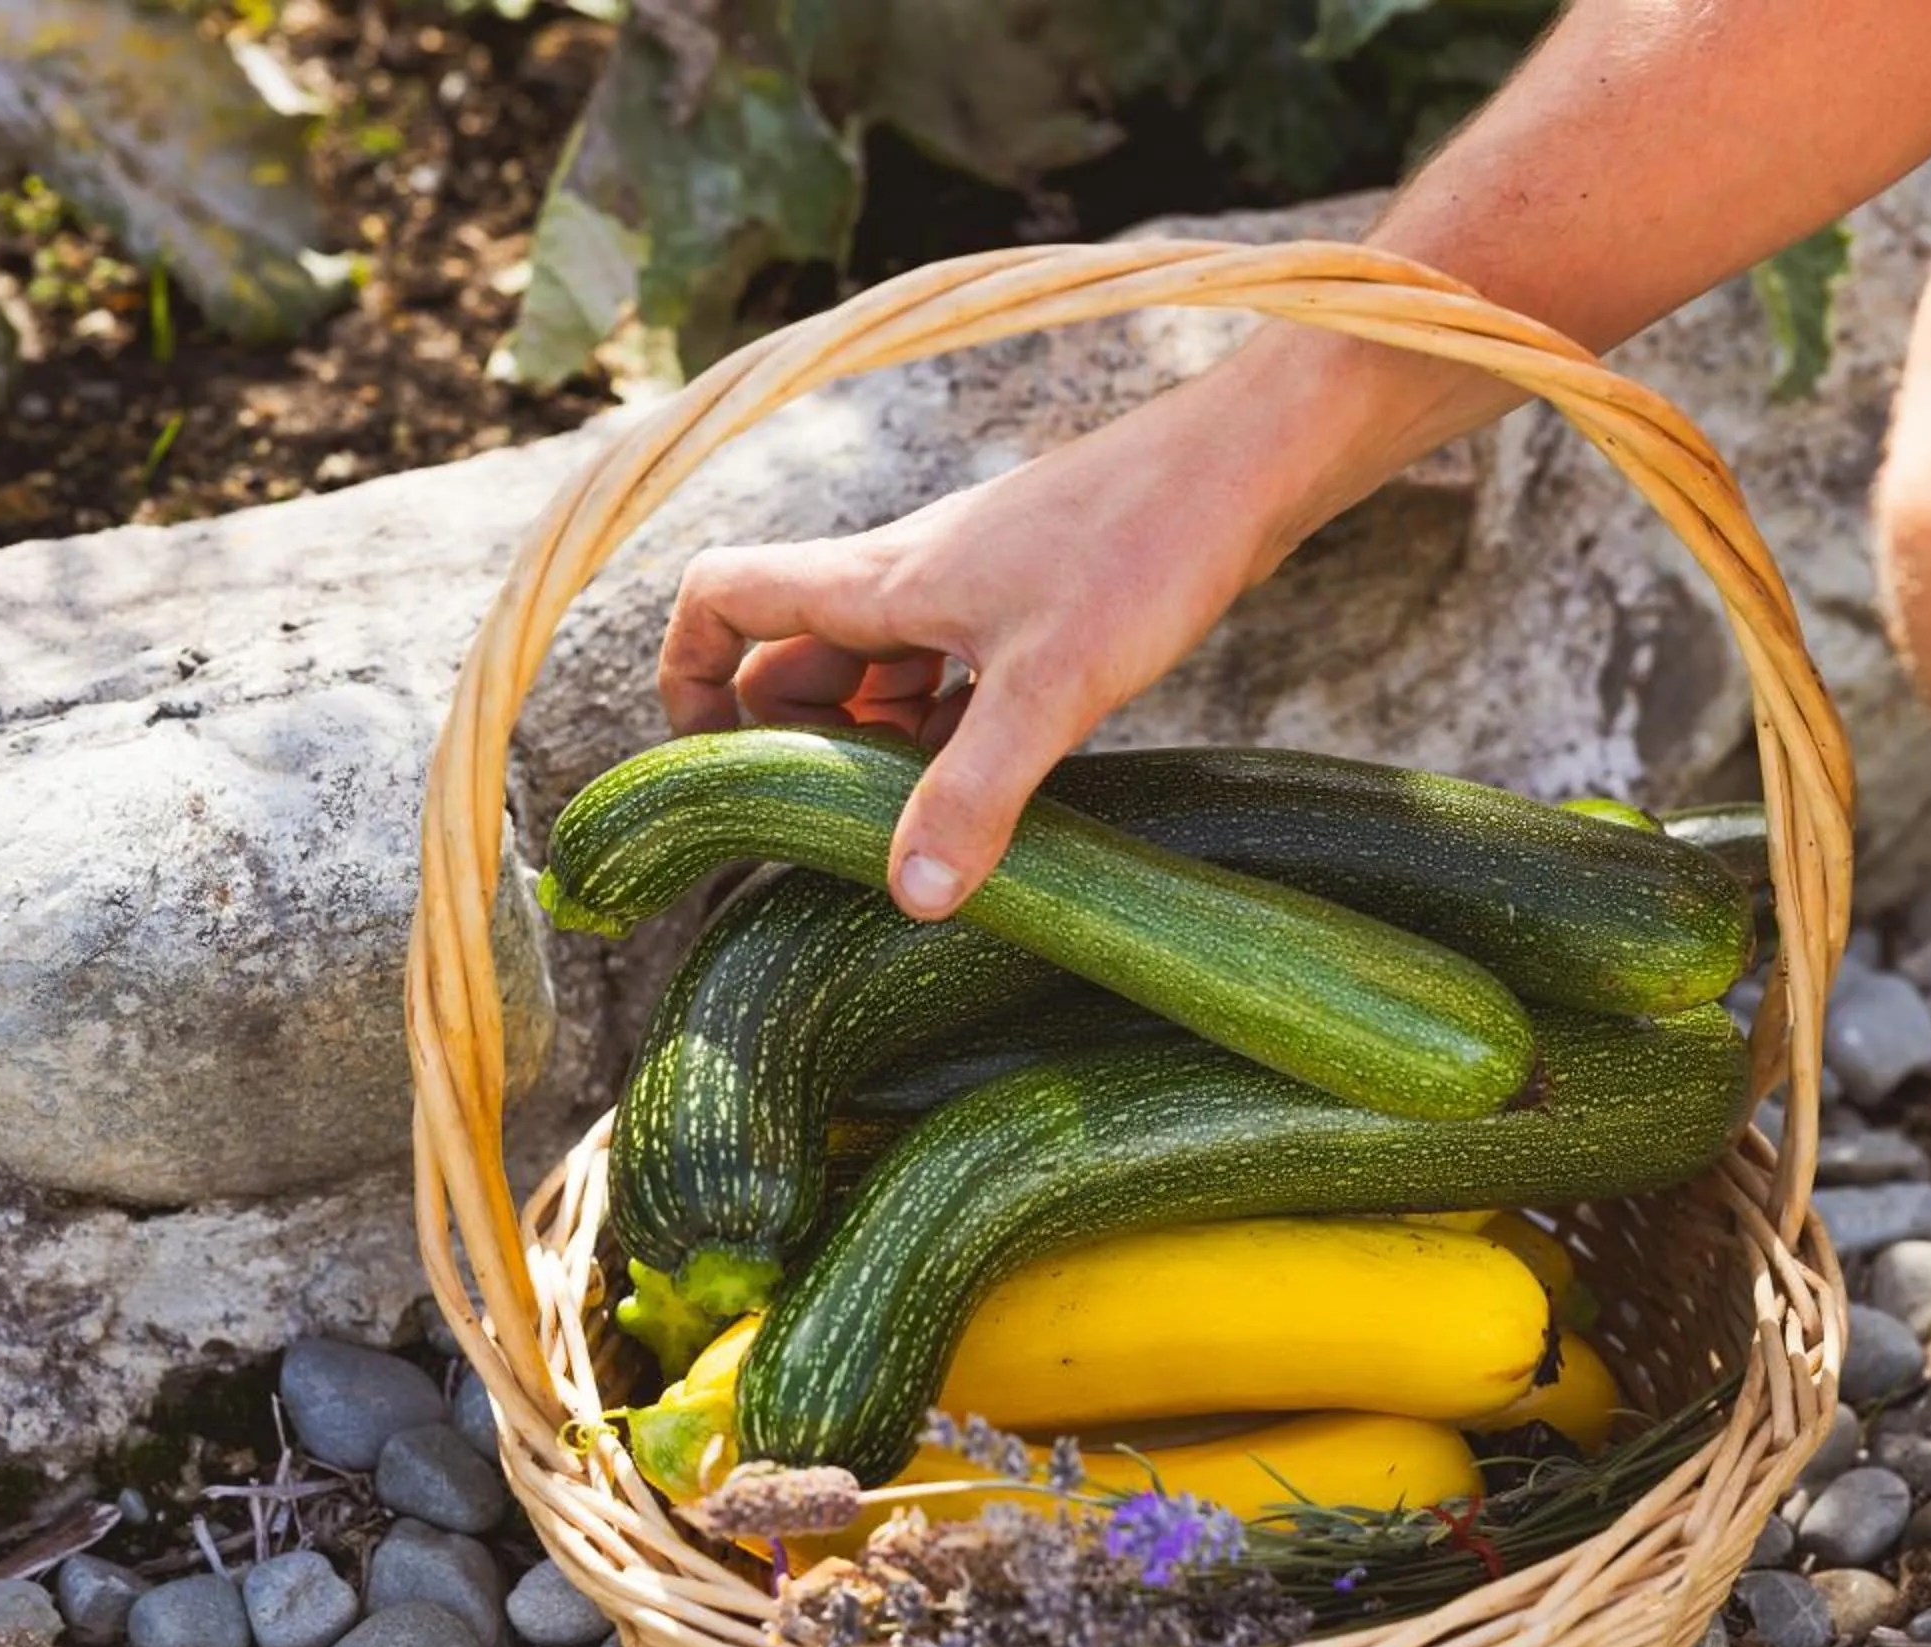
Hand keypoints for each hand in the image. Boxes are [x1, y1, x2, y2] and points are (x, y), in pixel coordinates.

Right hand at [659, 376, 1305, 918]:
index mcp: (877, 583)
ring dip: (875, 746)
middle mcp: (905, 580)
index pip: (723, 598)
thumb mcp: (1053, 688)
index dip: (687, 673)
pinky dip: (945, 735)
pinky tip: (992, 787)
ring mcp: (966, 591)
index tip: (709, 757)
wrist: (1243, 465)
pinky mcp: (1028, 606)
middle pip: (792, 657)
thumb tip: (910, 897)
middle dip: (794, 741)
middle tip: (838, 824)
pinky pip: (947, 678)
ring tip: (918, 820)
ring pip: (875, 673)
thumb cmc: (1144, 548)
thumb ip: (975, 792)